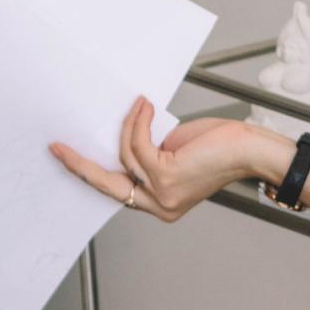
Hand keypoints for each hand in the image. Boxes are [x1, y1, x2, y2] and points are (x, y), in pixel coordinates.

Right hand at [48, 97, 253, 222]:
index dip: (91, 173)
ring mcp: (162, 193)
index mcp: (161, 203)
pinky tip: (145, 107)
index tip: (68, 159)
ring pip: (126, 155)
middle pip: (107, 183)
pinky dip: (139, 122)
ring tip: (140, 105)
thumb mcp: (175, 154)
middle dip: (80, 164)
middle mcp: (159, 204)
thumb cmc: (221, 149)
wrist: (251, 149)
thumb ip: (149, 154)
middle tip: (58, 148)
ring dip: (129, 125)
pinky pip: (139, 145)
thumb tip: (123, 136)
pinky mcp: (166, 175)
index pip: (117, 189)